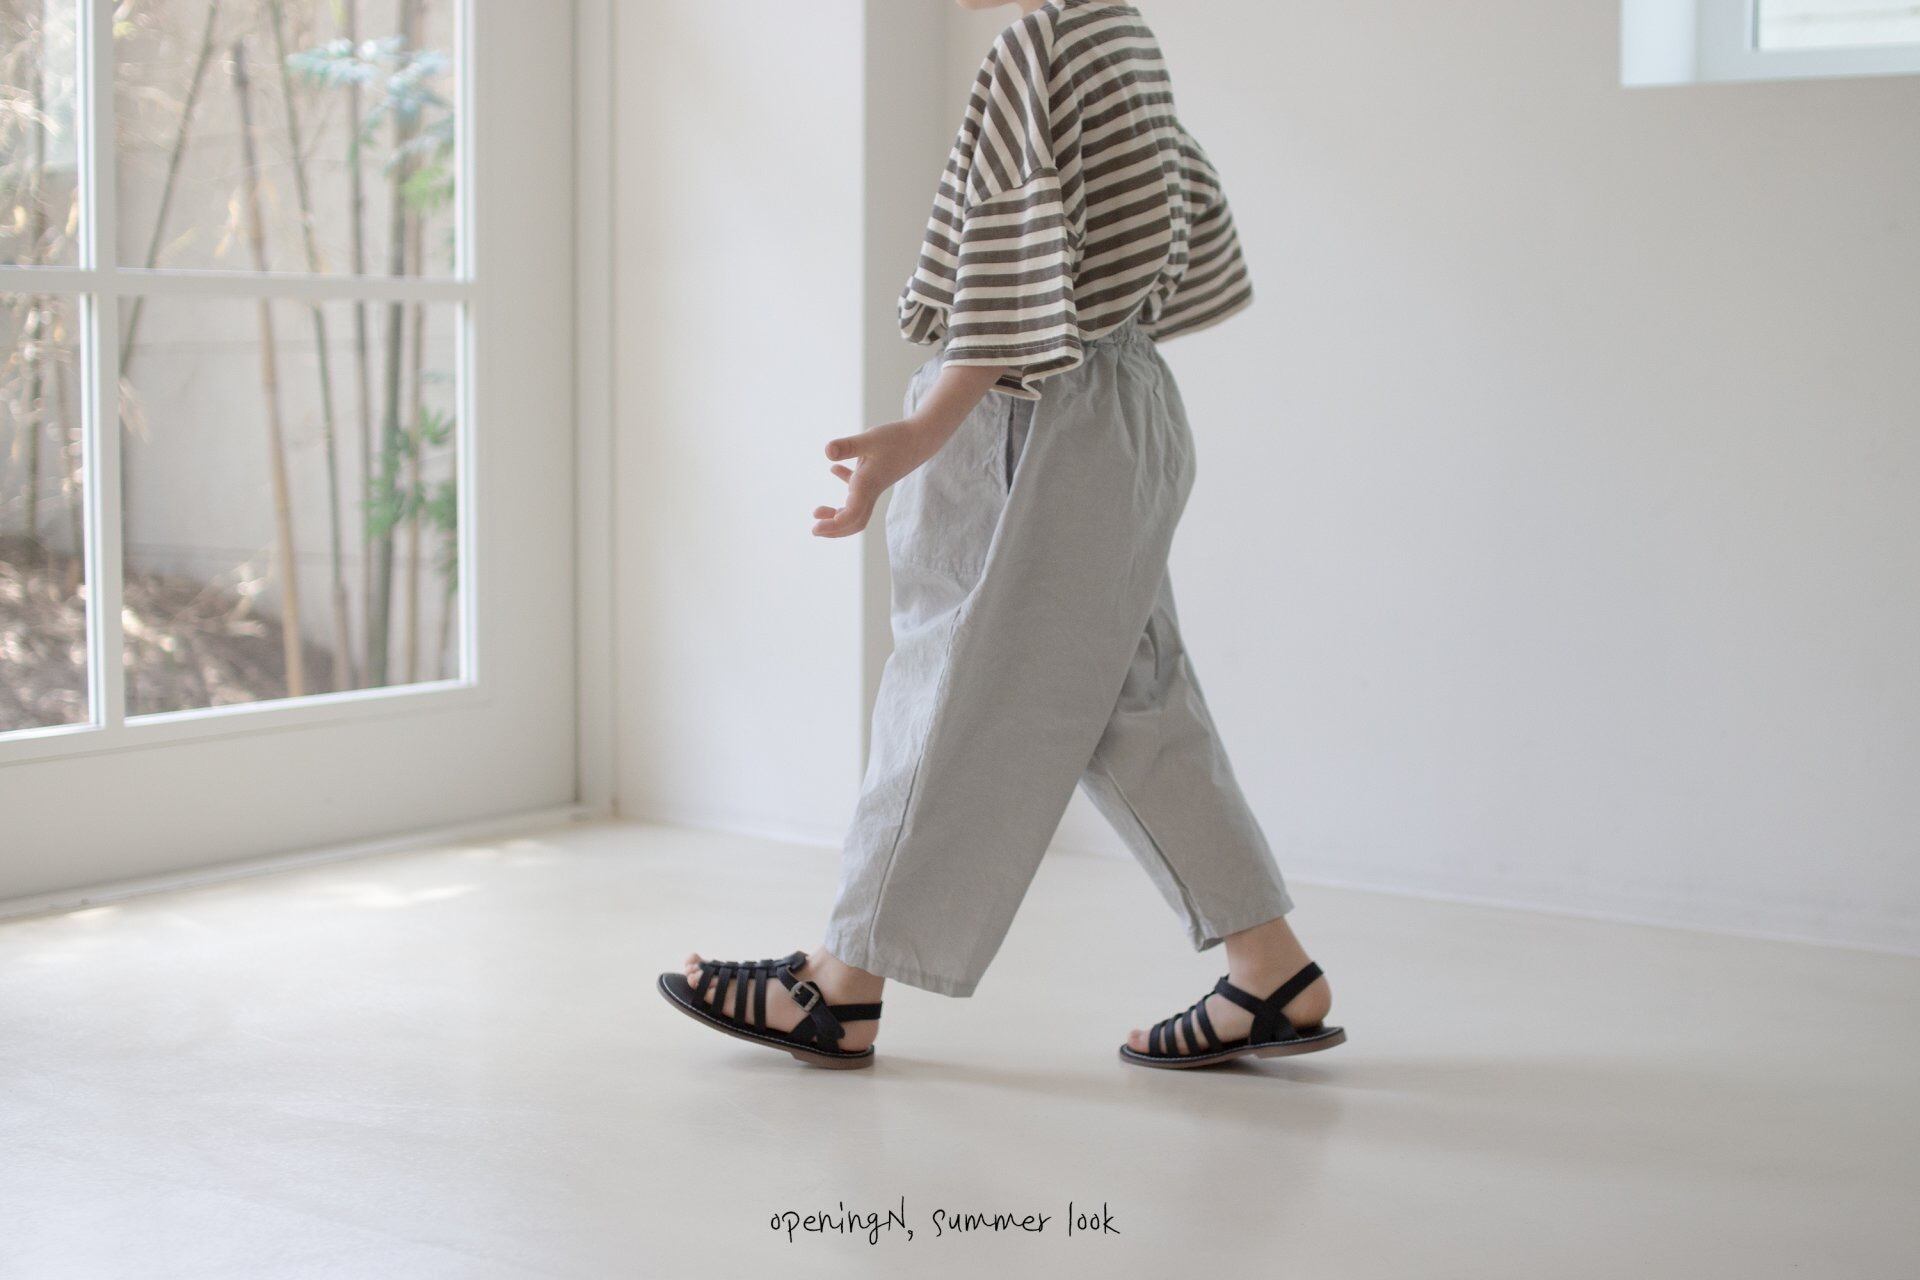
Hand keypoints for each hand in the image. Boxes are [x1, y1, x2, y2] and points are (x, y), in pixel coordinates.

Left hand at [811, 418, 946, 537]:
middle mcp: (871, 490)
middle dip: (834, 529)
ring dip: (837, 515)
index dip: (833, 525)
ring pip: (856, 509)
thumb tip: (827, 451)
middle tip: (815, 529)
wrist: (921, 437)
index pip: (851, 515)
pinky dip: (845, 484)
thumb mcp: (869, 439)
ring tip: (818, 511)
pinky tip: (834, 468)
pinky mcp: (876, 475)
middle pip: (854, 521)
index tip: (816, 527)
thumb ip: (848, 446)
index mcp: (867, 486)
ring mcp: (874, 485)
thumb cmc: (897, 438)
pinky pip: (859, 489)